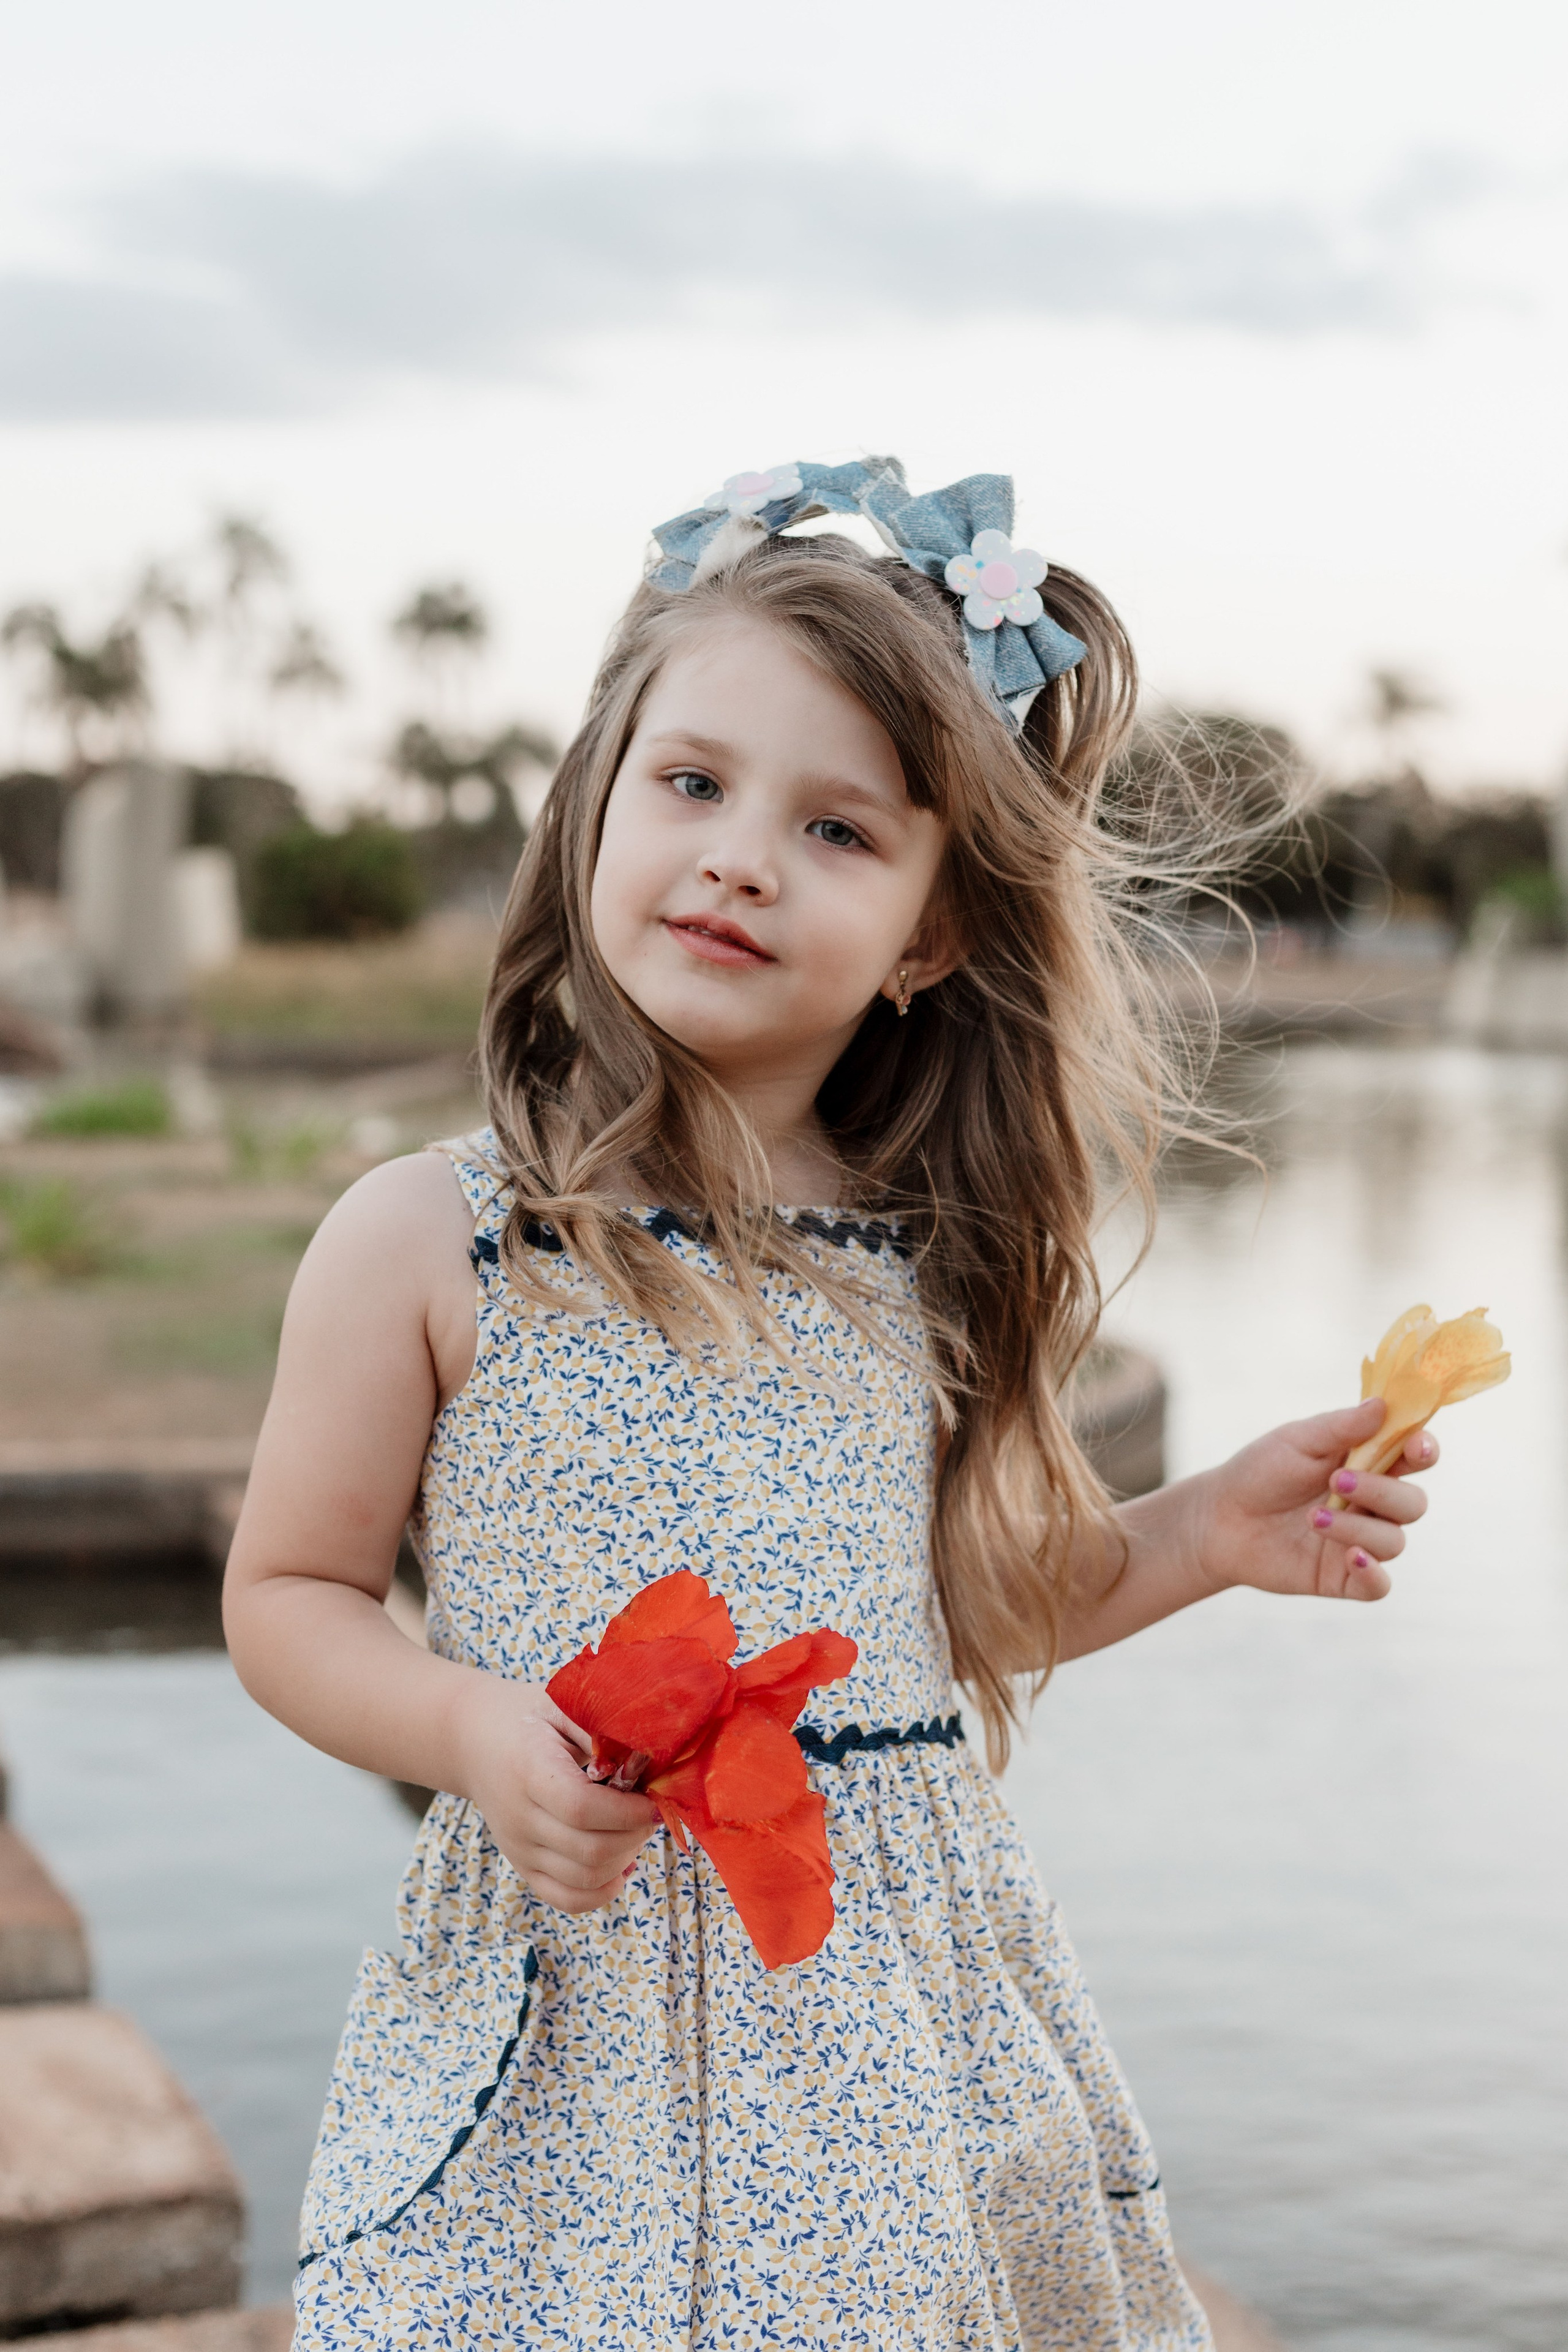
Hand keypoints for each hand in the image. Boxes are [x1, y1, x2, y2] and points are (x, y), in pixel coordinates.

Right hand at [457, 1675, 657, 1912]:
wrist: (474, 1741)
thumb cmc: (527, 1718)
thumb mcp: (561, 1705)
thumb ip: (601, 1727)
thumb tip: (648, 1756)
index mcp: (529, 1770)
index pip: (582, 1808)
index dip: (628, 1812)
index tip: (655, 1800)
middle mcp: (519, 1817)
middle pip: (589, 1849)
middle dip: (635, 1834)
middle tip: (651, 1811)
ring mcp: (519, 1848)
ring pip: (584, 1878)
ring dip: (625, 1858)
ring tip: (635, 1829)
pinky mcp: (523, 1866)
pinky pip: (566, 1899)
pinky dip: (602, 1891)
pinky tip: (622, 1865)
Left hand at [1188, 1397, 1438, 1603]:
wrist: (1220, 1518)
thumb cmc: (1261, 1471)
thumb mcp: (1297, 1440)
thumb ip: (1341, 1427)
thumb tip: (1383, 1404)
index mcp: (1369, 1463)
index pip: (1415, 1457)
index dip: (1424, 1451)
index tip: (1416, 1448)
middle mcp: (1373, 1504)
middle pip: (1413, 1503)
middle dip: (1383, 1491)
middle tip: (1338, 1480)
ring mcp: (1360, 1541)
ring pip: (1394, 1541)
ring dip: (1358, 1527)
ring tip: (1312, 1517)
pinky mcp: (1343, 1577)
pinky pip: (1378, 1585)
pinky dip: (1373, 1573)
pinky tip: (1351, 1557)